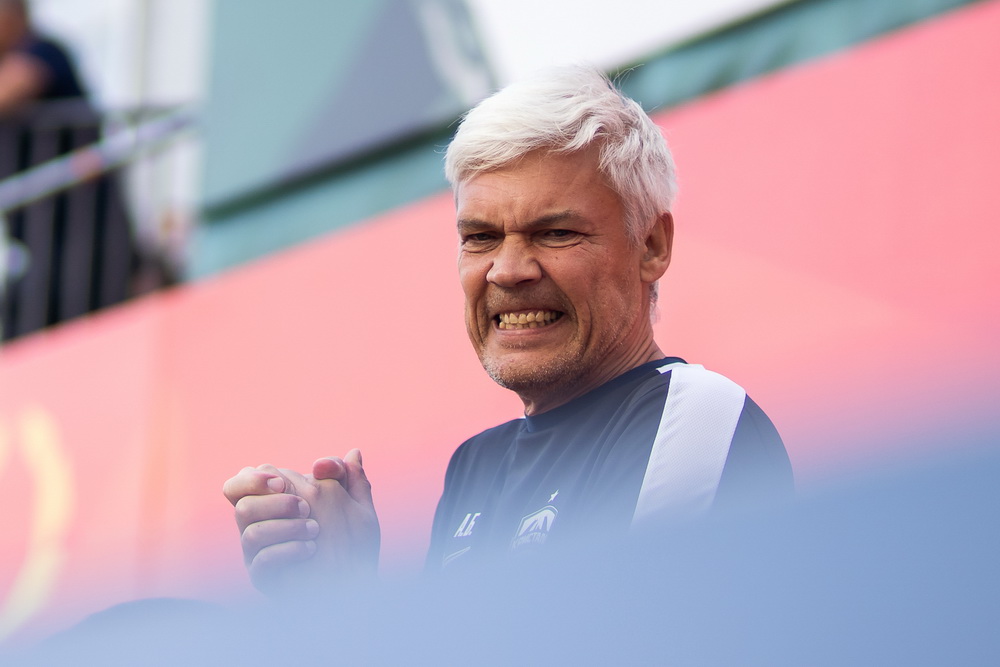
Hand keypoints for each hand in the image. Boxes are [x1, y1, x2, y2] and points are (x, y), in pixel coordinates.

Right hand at [223, 449, 379, 596]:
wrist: (356, 586)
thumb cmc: (354, 546)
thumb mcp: (358, 509)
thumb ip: (350, 480)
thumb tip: (353, 453)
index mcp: (275, 504)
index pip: (242, 482)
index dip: (253, 478)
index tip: (282, 483)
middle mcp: (261, 527)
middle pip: (242, 504)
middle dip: (276, 502)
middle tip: (306, 507)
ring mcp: (260, 554)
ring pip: (249, 531)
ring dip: (285, 526)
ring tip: (316, 531)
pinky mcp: (265, 578)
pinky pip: (261, 561)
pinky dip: (286, 550)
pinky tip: (310, 550)